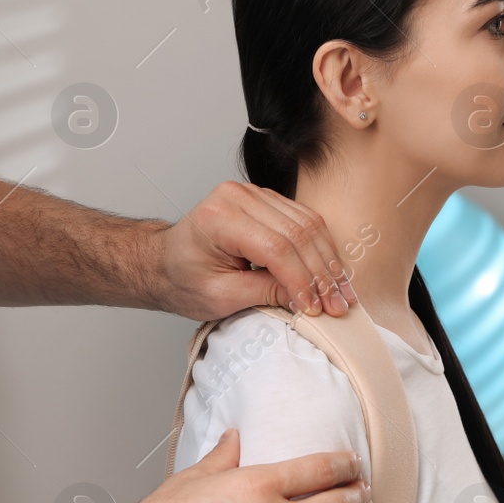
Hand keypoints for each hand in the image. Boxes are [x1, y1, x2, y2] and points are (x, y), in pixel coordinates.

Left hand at [148, 180, 357, 321]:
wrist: (163, 263)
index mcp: (219, 218)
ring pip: (308, 224)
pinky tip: (331, 272)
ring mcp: (253, 193)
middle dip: (321, 274)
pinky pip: (304, 220)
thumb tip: (307, 300)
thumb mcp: (220, 297)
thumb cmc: (182, 280)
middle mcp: (237, 197)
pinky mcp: (266, 200)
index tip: (314, 309)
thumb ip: (264, 294)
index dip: (301, 280)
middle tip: (338, 305)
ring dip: (328, 261)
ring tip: (341, 293)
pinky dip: (321, 248)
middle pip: (297, 233)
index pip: (275, 248)